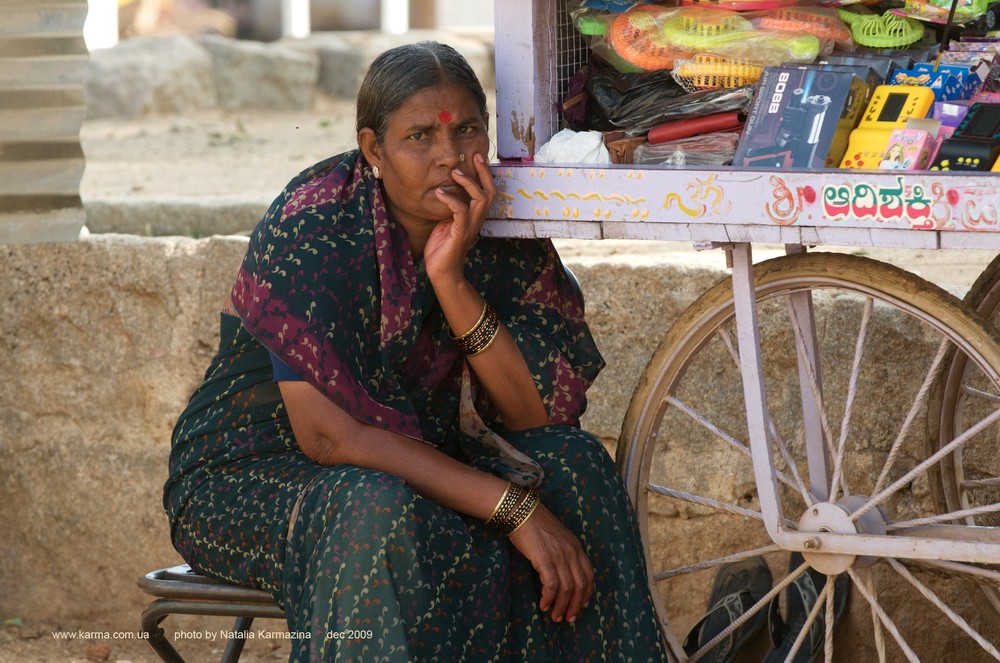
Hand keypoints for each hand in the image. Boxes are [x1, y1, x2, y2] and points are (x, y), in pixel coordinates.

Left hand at [424, 152, 496, 284]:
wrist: (442, 272)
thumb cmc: (442, 248)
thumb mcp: (446, 222)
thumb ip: (450, 208)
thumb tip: (445, 189)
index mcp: (475, 217)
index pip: (487, 191)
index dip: (485, 174)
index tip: (477, 156)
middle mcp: (477, 220)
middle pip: (489, 192)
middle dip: (484, 172)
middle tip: (475, 156)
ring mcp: (471, 227)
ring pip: (480, 199)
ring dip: (468, 184)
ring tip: (454, 173)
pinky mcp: (460, 234)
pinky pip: (460, 211)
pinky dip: (450, 199)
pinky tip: (439, 193)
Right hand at [508, 503, 594, 623]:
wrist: (520, 511)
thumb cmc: (535, 524)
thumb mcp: (557, 537)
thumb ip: (564, 552)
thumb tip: (564, 574)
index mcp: (576, 547)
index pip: (588, 575)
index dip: (587, 593)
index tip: (582, 606)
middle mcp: (571, 552)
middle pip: (580, 585)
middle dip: (575, 605)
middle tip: (569, 618)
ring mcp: (559, 555)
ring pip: (567, 588)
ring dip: (561, 606)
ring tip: (555, 617)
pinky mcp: (544, 559)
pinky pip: (551, 585)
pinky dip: (548, 599)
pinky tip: (543, 605)